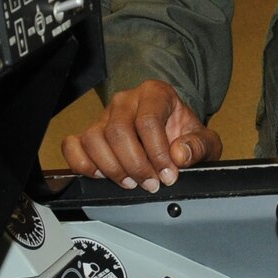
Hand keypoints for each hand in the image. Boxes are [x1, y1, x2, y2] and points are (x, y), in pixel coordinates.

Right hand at [61, 78, 221, 191]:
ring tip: (131, 182)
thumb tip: (179, 154)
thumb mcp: (204, 140)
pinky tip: (100, 175)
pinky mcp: (89, 133)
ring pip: (93, 139)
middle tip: (150, 183)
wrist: (172, 134)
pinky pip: (73, 145)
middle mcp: (126, 101)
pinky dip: (81, 163)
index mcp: (156, 94)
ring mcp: (105, 116)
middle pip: (118, 131)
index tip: (168, 175)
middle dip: (134, 164)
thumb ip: (199, 146)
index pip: (148, 121)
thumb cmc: (185, 134)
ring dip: (110, 168)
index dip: (157, 153)